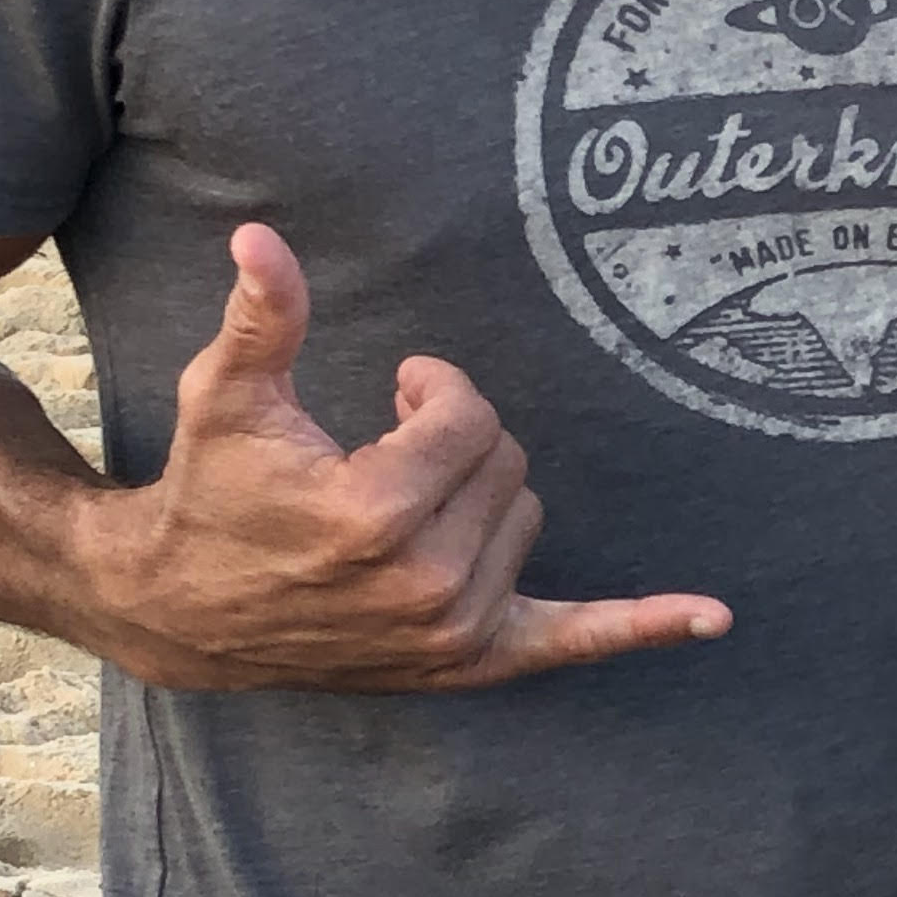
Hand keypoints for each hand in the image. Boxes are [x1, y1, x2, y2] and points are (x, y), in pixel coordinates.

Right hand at [74, 224, 733, 691]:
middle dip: (457, 440)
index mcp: (374, 514)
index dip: (435, 389)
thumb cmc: (213, 490)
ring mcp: (454, 632)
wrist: (184, 609)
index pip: (469, 418)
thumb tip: (258, 235)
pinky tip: (712, 615)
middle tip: (392, 446)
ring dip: (485, 496)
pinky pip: (574, 639)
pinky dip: (640, 626)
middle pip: (507, 464)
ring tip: (409, 500)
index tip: (397, 390)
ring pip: (528, 518)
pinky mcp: (472, 661)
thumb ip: (263, 318)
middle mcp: (426, 584)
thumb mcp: (228, 397)